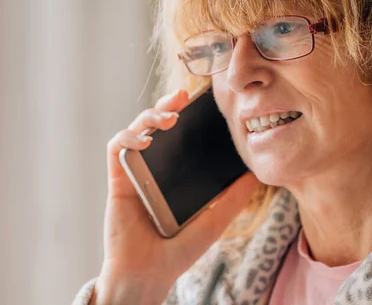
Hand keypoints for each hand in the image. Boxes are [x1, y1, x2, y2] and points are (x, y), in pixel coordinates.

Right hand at [92, 89, 258, 304]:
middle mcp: (153, 167)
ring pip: (135, 129)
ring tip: (169, 118)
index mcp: (173, 173)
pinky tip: (146, 141)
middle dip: (168, 104)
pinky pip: (116, 148)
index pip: (180, 135)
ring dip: (149, 116)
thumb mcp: (214, 221)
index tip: (203, 102)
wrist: (149, 273)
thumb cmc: (178, 251)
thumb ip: (233, 198)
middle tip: (183, 97)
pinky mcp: (118, 179)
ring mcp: (134, 171)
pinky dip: (129, 137)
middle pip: (156, 125)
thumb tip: (255, 174)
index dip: (188, 115)